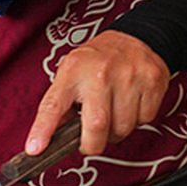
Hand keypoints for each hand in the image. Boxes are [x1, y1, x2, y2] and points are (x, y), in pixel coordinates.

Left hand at [25, 30, 169, 155]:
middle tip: (90, 140)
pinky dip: (136, 121)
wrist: (138, 36)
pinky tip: (130, 105)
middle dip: (92, 144)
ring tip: (112, 114)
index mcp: (73, 72)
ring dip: (116, 132)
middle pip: (96, 126)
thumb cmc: (98, 61)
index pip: (53, 105)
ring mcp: (129, 77)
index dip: (43, 130)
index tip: (34, 149)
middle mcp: (100, 73)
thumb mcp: (71, 74)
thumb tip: (47, 140)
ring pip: (122, 129)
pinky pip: (144, 120)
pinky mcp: (152, 82)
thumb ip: (60, 105)